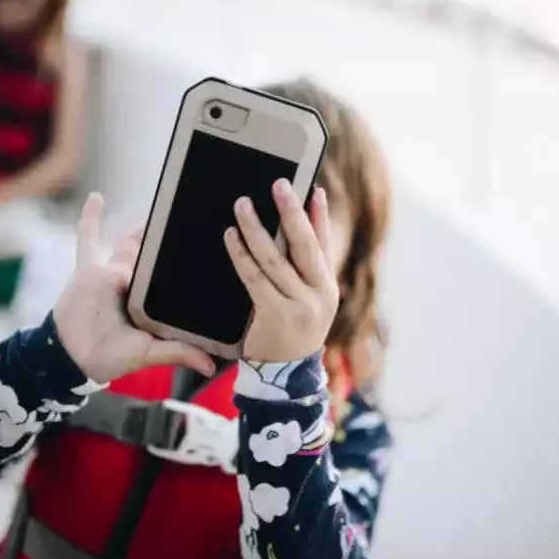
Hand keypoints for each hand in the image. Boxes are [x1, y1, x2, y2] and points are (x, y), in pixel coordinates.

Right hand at [53, 193, 215, 383]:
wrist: (71, 356)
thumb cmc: (109, 356)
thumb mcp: (149, 354)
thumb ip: (178, 352)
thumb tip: (212, 367)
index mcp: (150, 300)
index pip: (174, 278)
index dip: (190, 265)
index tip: (214, 247)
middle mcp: (135, 282)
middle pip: (156, 255)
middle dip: (172, 238)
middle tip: (197, 214)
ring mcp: (112, 272)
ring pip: (130, 242)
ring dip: (143, 225)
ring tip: (164, 201)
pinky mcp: (89, 267)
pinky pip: (88, 238)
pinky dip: (91, 218)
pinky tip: (97, 197)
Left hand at [225, 179, 338, 361]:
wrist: (286, 375)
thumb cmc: (292, 326)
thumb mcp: (309, 295)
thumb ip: (308, 259)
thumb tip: (309, 210)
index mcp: (327, 284)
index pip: (323, 242)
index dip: (318, 213)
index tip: (310, 186)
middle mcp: (319, 294)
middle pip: (304, 245)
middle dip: (291, 211)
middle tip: (278, 183)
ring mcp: (299, 306)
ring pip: (275, 259)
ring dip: (257, 228)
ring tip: (242, 204)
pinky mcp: (275, 316)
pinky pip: (254, 279)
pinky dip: (241, 255)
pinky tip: (231, 236)